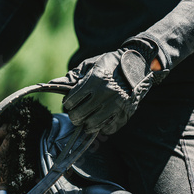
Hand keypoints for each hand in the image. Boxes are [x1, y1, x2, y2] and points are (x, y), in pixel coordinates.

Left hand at [50, 39, 167, 134]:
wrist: (140, 66)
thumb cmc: (112, 64)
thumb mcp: (92, 65)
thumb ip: (73, 76)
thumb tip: (53, 82)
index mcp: (95, 80)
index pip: (71, 101)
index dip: (68, 103)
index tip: (70, 102)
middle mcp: (106, 94)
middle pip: (79, 115)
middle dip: (74, 116)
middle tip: (76, 113)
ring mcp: (117, 105)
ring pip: (92, 125)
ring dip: (87, 124)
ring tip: (87, 118)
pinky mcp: (125, 114)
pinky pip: (108, 129)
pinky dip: (102, 127)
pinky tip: (101, 120)